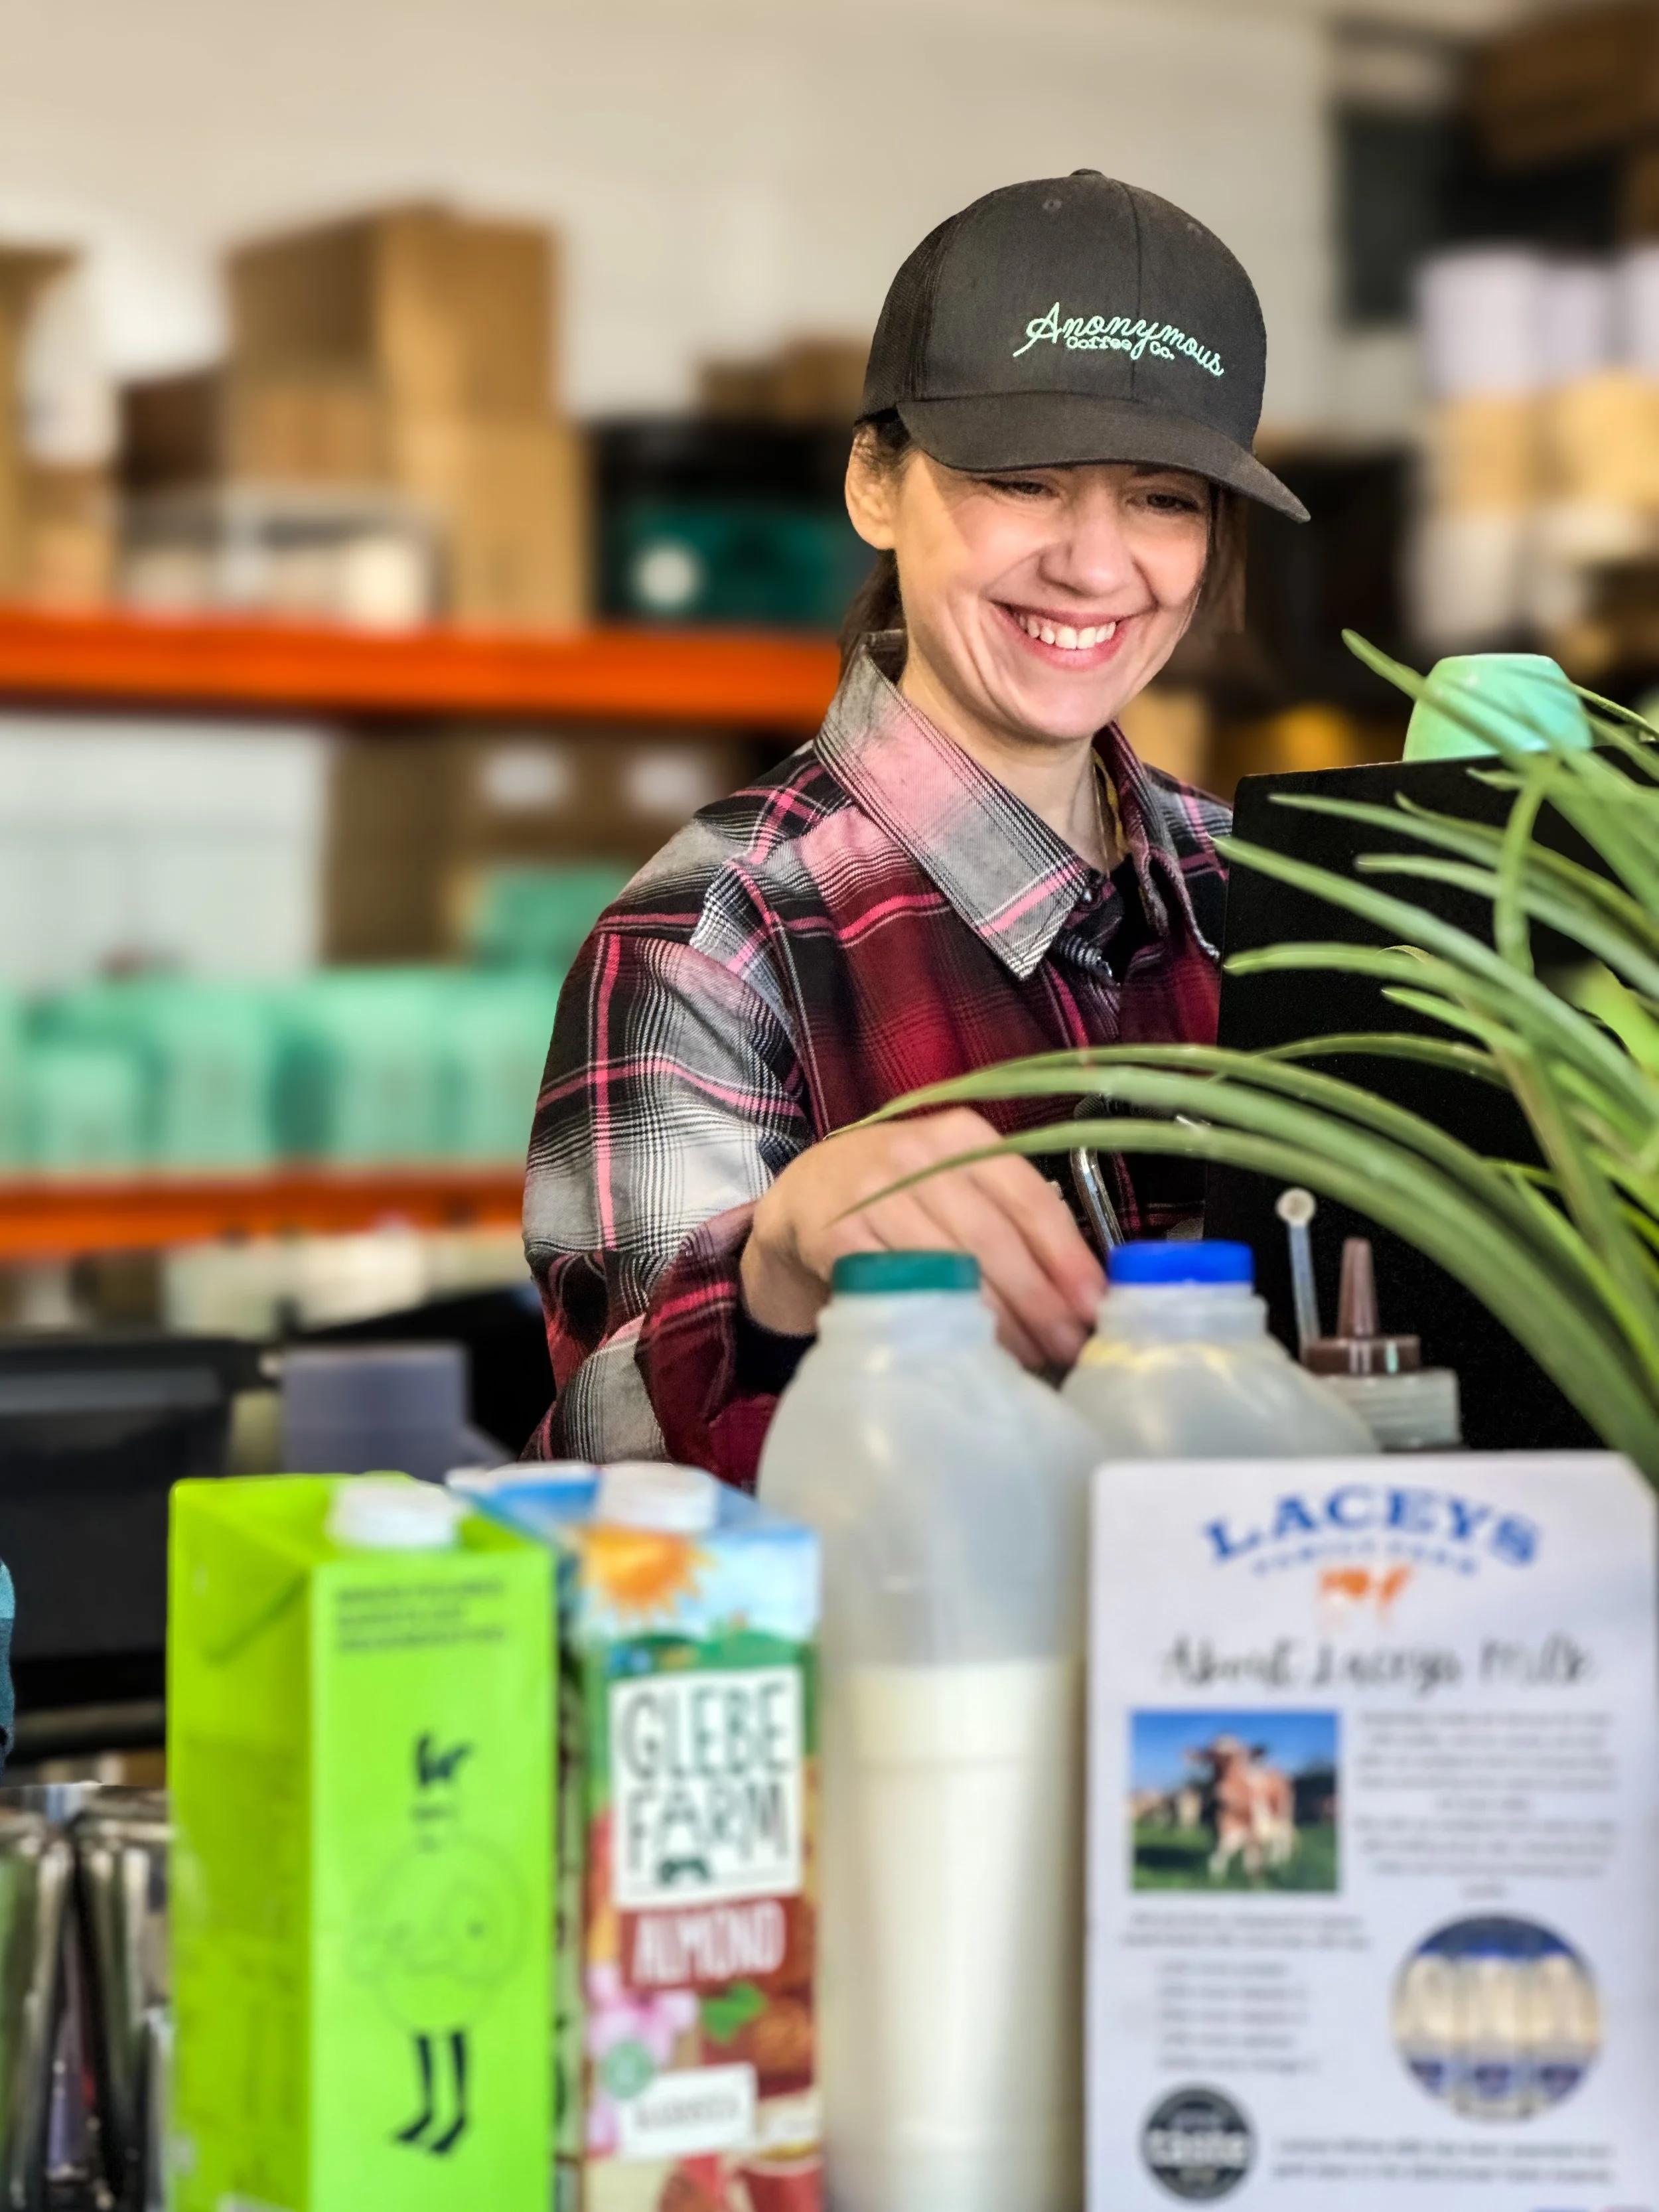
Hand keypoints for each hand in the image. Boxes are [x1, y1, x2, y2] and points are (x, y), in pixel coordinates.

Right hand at [739, 1107, 1104, 1369]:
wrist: (801, 1199)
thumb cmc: (897, 1197)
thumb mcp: (952, 1184)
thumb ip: (1009, 1218)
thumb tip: (1083, 1292)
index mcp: (961, 1135)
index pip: (1028, 1196)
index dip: (1067, 1255)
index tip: (1096, 1304)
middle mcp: (917, 1155)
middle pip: (993, 1237)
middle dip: (1040, 1301)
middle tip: (1071, 1347)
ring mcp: (871, 1193)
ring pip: (949, 1266)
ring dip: (997, 1321)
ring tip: (1030, 1358)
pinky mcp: (836, 1236)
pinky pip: (900, 1287)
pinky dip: (938, 1322)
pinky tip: (966, 1348)